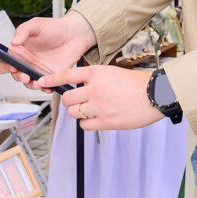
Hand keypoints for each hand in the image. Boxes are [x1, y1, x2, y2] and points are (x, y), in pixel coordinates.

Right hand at [0, 12, 96, 87]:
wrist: (75, 34)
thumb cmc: (54, 27)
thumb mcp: (36, 25)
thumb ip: (23, 31)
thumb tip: (13, 41)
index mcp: (19, 50)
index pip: (4, 62)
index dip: (4, 66)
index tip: (12, 66)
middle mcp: (26, 62)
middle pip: (15, 75)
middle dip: (19, 77)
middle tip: (26, 76)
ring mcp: (37, 70)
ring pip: (28, 83)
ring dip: (31, 85)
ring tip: (38, 83)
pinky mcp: (50, 76)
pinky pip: (44, 86)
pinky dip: (45, 89)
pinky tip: (48, 86)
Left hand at [40, 66, 162, 130]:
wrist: (155, 95)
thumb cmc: (134, 83)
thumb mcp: (111, 72)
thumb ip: (92, 78)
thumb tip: (75, 86)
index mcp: (96, 73)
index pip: (66, 75)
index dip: (51, 80)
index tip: (41, 82)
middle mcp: (96, 89)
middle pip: (67, 99)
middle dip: (69, 101)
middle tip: (77, 101)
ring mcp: (101, 106)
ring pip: (74, 112)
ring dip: (77, 112)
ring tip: (89, 109)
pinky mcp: (107, 121)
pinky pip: (84, 125)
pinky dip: (86, 123)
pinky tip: (96, 118)